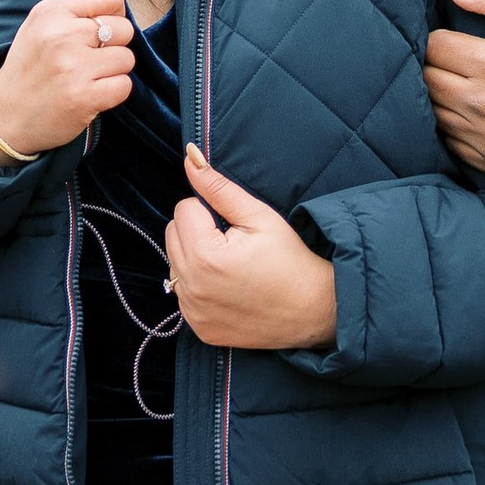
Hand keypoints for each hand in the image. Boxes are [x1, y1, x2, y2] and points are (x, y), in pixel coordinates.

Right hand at [0, 0, 133, 159]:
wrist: (4, 116)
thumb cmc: (31, 63)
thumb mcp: (50, 19)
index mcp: (52, 10)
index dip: (112, 13)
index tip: (93, 29)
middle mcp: (61, 35)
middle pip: (124, 28)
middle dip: (112, 45)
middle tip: (84, 58)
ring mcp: (73, 67)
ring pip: (127, 58)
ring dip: (112, 71)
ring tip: (85, 76)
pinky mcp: (83, 98)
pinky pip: (124, 86)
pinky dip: (112, 93)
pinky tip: (89, 94)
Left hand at [165, 145, 339, 349]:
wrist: (312, 310)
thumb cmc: (289, 260)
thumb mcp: (258, 216)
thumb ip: (218, 187)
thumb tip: (190, 157)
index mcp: (204, 255)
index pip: (184, 208)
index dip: (211, 210)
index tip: (235, 226)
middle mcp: (191, 287)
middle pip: (173, 234)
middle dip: (197, 231)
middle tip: (233, 243)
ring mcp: (193, 311)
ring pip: (175, 264)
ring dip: (195, 258)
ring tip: (231, 265)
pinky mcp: (199, 327)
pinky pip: (183, 294)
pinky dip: (200, 286)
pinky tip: (228, 288)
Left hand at [423, 0, 484, 177]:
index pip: (433, 47)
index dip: (439, 40)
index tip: (453, 42)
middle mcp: (482, 102)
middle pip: (427, 79)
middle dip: (436, 67)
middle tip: (455, 65)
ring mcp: (484, 135)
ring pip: (434, 111)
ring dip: (443, 97)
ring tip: (465, 88)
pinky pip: (450, 140)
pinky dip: (455, 126)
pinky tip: (475, 115)